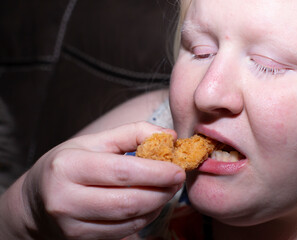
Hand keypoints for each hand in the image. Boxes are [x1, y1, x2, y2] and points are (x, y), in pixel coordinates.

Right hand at [22, 122, 184, 239]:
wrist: (35, 201)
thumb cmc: (68, 164)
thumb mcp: (94, 141)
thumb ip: (132, 133)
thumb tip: (169, 135)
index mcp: (68, 167)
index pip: (122, 172)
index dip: (156, 172)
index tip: (178, 169)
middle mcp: (66, 200)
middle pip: (130, 201)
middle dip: (162, 191)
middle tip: (177, 179)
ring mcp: (73, 226)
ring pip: (130, 220)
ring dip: (157, 204)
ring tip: (166, 189)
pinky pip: (125, 232)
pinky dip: (145, 217)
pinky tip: (150, 203)